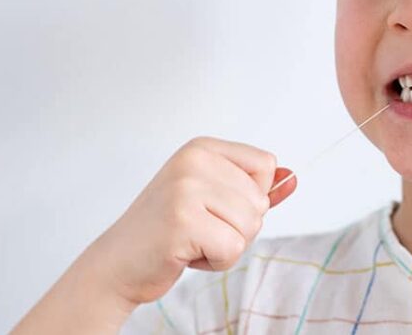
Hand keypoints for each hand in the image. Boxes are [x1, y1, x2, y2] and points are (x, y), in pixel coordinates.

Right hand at [81, 136, 296, 306]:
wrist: (118, 263)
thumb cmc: (167, 232)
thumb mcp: (214, 201)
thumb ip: (254, 189)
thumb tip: (293, 178)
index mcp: (201, 148)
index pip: (266, 165)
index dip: (251, 197)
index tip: (215, 206)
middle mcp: (193, 161)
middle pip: (260, 200)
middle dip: (238, 227)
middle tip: (199, 229)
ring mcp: (185, 189)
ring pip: (251, 226)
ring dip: (227, 245)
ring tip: (192, 240)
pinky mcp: (182, 221)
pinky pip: (233, 249)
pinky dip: (216, 262)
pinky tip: (186, 254)